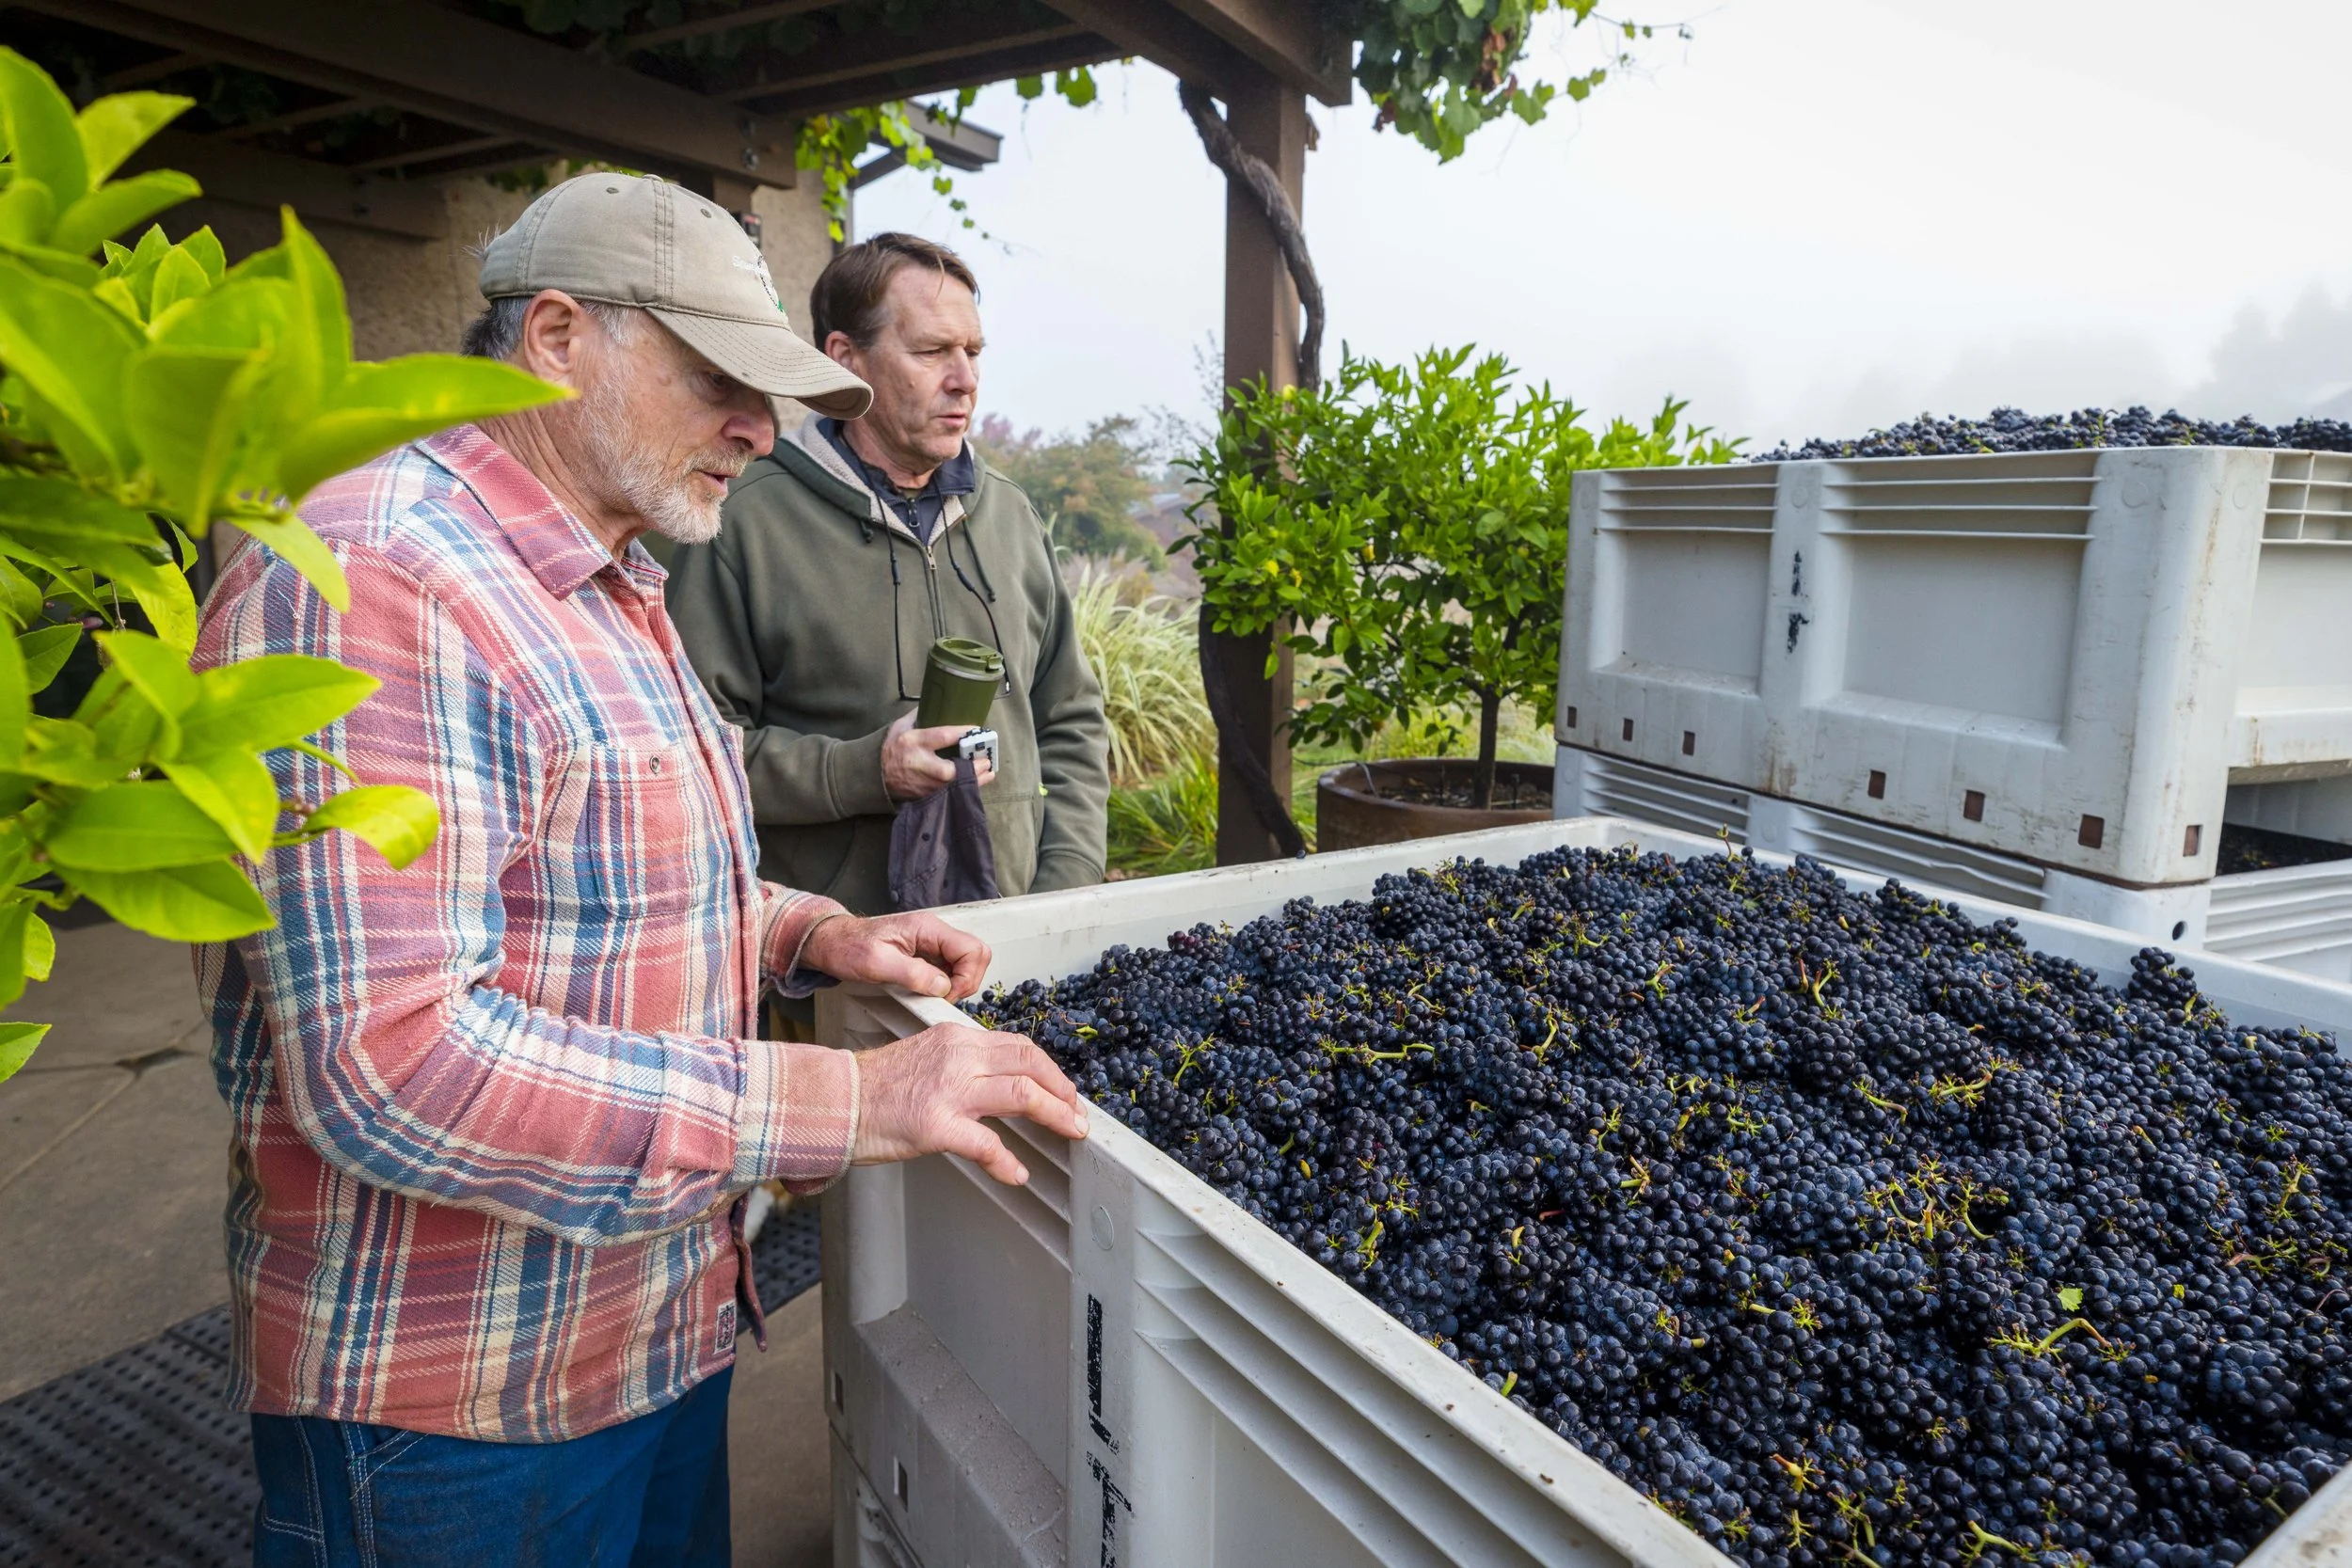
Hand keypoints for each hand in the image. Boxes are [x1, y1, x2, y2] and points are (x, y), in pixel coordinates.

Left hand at [798, 909, 990, 1000]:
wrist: (832, 943)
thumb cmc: (848, 948)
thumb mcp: (877, 963)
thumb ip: (913, 974)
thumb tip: (942, 987)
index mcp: (927, 928)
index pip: (972, 948)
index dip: (968, 976)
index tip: (948, 995)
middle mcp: (934, 933)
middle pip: (976, 954)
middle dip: (967, 981)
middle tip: (944, 998)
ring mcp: (931, 943)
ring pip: (966, 963)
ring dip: (957, 984)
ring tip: (934, 997)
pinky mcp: (926, 955)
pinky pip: (950, 969)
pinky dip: (946, 985)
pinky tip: (928, 992)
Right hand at [852, 1023, 1087, 1184]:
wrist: (834, 1102)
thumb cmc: (874, 1087)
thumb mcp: (926, 1057)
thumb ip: (963, 1063)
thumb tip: (1001, 1080)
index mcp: (956, 1038)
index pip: (1019, 1046)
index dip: (1050, 1071)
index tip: (1064, 1090)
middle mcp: (957, 1058)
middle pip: (1030, 1065)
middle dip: (1063, 1092)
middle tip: (1077, 1114)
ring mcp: (948, 1091)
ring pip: (1022, 1095)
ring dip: (1055, 1115)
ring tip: (1070, 1132)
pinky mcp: (935, 1125)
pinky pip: (986, 1144)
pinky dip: (1007, 1162)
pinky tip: (1016, 1173)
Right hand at [882, 712, 995, 802]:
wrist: (873, 774)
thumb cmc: (889, 747)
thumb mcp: (900, 726)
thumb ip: (919, 716)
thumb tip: (937, 704)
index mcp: (912, 742)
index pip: (940, 736)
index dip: (961, 733)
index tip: (977, 729)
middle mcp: (918, 764)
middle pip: (946, 771)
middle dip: (969, 767)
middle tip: (986, 761)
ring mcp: (920, 783)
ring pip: (950, 787)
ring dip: (972, 781)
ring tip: (988, 773)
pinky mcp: (923, 796)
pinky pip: (946, 795)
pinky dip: (962, 790)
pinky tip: (976, 784)